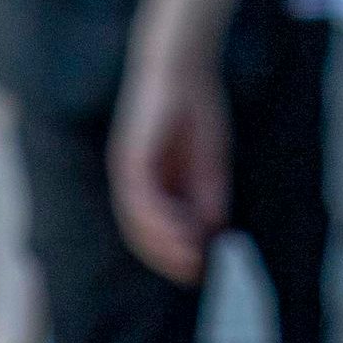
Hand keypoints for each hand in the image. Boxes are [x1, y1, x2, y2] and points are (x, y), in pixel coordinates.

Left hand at [108, 54, 230, 285]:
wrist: (185, 68)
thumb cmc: (197, 109)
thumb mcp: (210, 163)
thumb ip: (208, 197)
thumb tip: (214, 233)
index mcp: (151, 183)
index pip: (155, 229)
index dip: (176, 252)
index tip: (200, 269)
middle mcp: (134, 181)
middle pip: (142, 232)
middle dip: (169, 256)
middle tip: (195, 273)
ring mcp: (128, 170)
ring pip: (138, 221)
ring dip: (164, 245)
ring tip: (190, 260)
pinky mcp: (129, 158)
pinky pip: (140, 198)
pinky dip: (159, 220)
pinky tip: (182, 232)